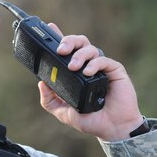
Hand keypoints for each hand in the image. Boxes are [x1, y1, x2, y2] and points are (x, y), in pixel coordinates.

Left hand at [37, 23, 144, 140]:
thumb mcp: (64, 112)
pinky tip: (88, 72)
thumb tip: (41, 84)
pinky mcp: (115, 71)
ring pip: (90, 48)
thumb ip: (50, 100)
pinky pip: (104, 60)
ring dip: (79, 55)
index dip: (58, 37)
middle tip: (61, 50)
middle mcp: (88, 66)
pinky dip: (94, 64)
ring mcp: (102, 68)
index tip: (49, 27)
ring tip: (73, 67)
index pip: (67, 50)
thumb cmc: (91, 120)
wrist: (113, 129)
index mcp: (76, 72)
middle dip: (68, 41)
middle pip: (79, 43)